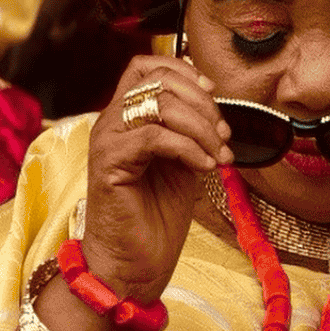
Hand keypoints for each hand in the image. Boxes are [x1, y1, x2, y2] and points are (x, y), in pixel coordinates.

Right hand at [81, 56, 230, 305]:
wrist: (133, 265)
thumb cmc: (156, 217)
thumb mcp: (181, 160)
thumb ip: (188, 129)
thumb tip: (212, 100)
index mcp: (126, 117)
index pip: (146, 65)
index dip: (183, 70)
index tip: (212, 94)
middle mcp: (110, 122)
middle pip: (158, 79)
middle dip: (202, 103)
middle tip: (224, 136)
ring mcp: (106, 140)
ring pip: (159, 104)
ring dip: (201, 127)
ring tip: (218, 156)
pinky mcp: (108, 164)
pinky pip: (154, 136)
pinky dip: (188, 148)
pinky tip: (203, 168)